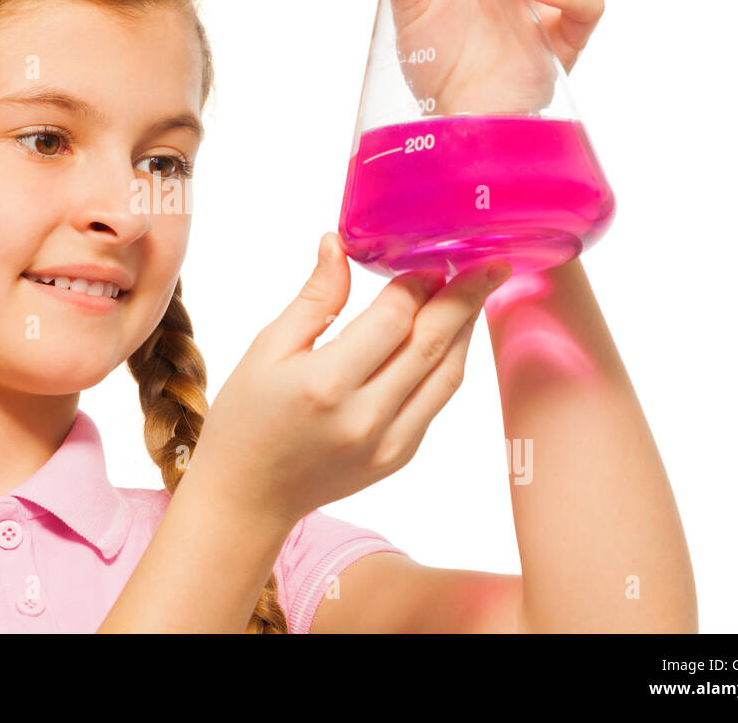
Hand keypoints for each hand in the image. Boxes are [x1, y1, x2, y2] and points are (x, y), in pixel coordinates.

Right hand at [187, 232, 509, 526]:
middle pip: (432, 344)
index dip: (418, 282)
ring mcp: (388, 444)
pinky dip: (448, 364)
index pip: (392, 319)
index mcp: (326, 383)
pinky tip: (447, 337)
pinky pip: (436, 401)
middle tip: (490, 262)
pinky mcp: (399, 457)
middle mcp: (365, 417)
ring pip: (446, 376)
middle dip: (466, 297)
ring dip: (465, 330)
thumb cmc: (247, 417)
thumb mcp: (268, 348)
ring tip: (476, 292)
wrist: (248, 495)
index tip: (431, 255)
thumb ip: (314, 297)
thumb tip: (337, 243)